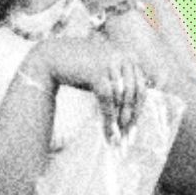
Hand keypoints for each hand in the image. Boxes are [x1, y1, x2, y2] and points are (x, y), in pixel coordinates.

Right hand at [35, 34, 154, 136]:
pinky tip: (107, 130)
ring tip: (117, 138)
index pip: (140, 88)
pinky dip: (108, 116)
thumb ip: (120, 85)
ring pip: (121, 98)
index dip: (139, 110)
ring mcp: (111, 63)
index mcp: (129, 56)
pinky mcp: (97, 71)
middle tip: (127, 137)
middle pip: (134, 93)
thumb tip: (132, 114)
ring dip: (119, 121)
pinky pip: (107, 98)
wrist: (54, 56)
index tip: (134, 129)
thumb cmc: (80, 68)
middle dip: (130, 118)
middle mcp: (123, 57)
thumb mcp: (105, 72)